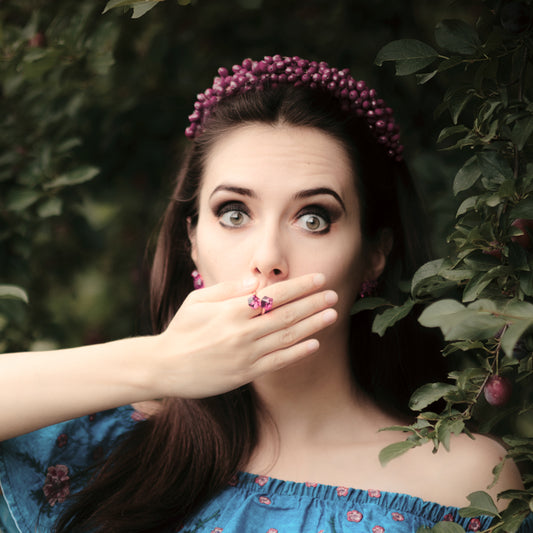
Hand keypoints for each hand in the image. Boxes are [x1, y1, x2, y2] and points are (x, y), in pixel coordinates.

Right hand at [151, 273, 337, 397]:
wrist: (165, 366)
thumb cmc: (181, 329)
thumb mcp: (197, 300)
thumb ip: (227, 290)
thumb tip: (255, 282)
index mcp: (231, 310)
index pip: (274, 295)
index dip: (300, 287)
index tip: (320, 279)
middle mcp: (242, 331)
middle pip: (286, 314)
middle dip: (313, 303)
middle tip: (334, 295)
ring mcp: (246, 354)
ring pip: (287, 337)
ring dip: (313, 325)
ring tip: (332, 315)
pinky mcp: (246, 374)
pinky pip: (278, 362)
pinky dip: (298, 352)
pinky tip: (315, 344)